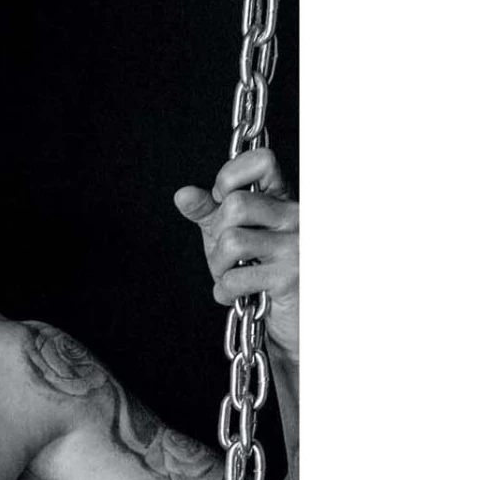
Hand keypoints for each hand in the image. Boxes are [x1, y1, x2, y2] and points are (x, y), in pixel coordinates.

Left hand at [175, 147, 297, 359]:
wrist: (291, 319)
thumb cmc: (261, 273)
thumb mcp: (232, 236)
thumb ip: (209, 213)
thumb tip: (183, 194)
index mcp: (283, 199)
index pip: (261, 161)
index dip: (229, 178)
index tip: (221, 201)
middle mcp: (295, 216)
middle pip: (237, 205)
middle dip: (216, 233)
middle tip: (225, 252)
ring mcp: (296, 246)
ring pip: (232, 241)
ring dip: (219, 266)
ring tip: (231, 274)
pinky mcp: (290, 277)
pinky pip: (235, 278)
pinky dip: (224, 292)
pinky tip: (237, 295)